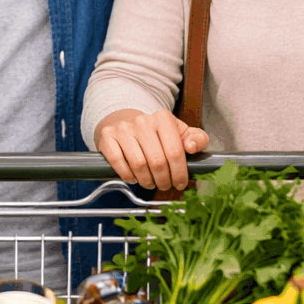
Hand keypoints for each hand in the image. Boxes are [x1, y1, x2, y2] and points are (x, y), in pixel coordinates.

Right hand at [93, 109, 208, 190]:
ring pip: (138, 164)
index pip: (175, 152)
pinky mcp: (107, 137)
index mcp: (163, 118)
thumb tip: (192, 147)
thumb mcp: (179, 132)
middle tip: (165, 185)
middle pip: (157, 162)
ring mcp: (123, 129)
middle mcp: (142, 121)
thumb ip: (196, 139)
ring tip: (151, 183)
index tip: (180, 183)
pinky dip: (128, 176)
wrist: (123, 121)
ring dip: (147, 181)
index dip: (179, 173)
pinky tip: (134, 177)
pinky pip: (118, 163)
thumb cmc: (155, 133)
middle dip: (164, 180)